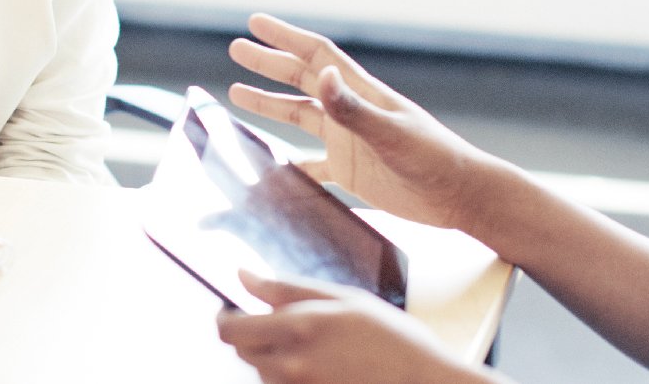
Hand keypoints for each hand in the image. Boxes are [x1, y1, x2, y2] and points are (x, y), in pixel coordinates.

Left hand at [216, 271, 470, 383]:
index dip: (224, 318)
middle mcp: (291, 364)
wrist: (423, 383)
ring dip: (273, 356)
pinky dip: (291, 375)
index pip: (230, 330)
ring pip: (262, 372)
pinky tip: (323, 365)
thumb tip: (242, 275)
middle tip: (281, 323)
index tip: (232, 308)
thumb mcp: (342, 298)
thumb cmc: (390, 337)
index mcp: (298, 327)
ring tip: (314, 346)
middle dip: (253, 335)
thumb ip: (286, 288)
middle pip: (243, 352)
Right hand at [228, 14, 486, 230]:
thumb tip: (321, 75)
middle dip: (269, 64)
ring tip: (237, 94)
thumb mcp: (389, 133)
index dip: (285, 37)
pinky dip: (289, 163)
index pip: (316, 55)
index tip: (255, 23)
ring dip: (270, 104)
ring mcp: (350, 141)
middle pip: (302, 79)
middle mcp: (351, 112)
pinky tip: (269, 166)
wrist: (460, 196)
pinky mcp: (352, 172)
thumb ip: (353, 108)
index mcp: (361, 93)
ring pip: (300, 116)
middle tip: (237, 49)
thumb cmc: (433, 159)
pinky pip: (311, 165)